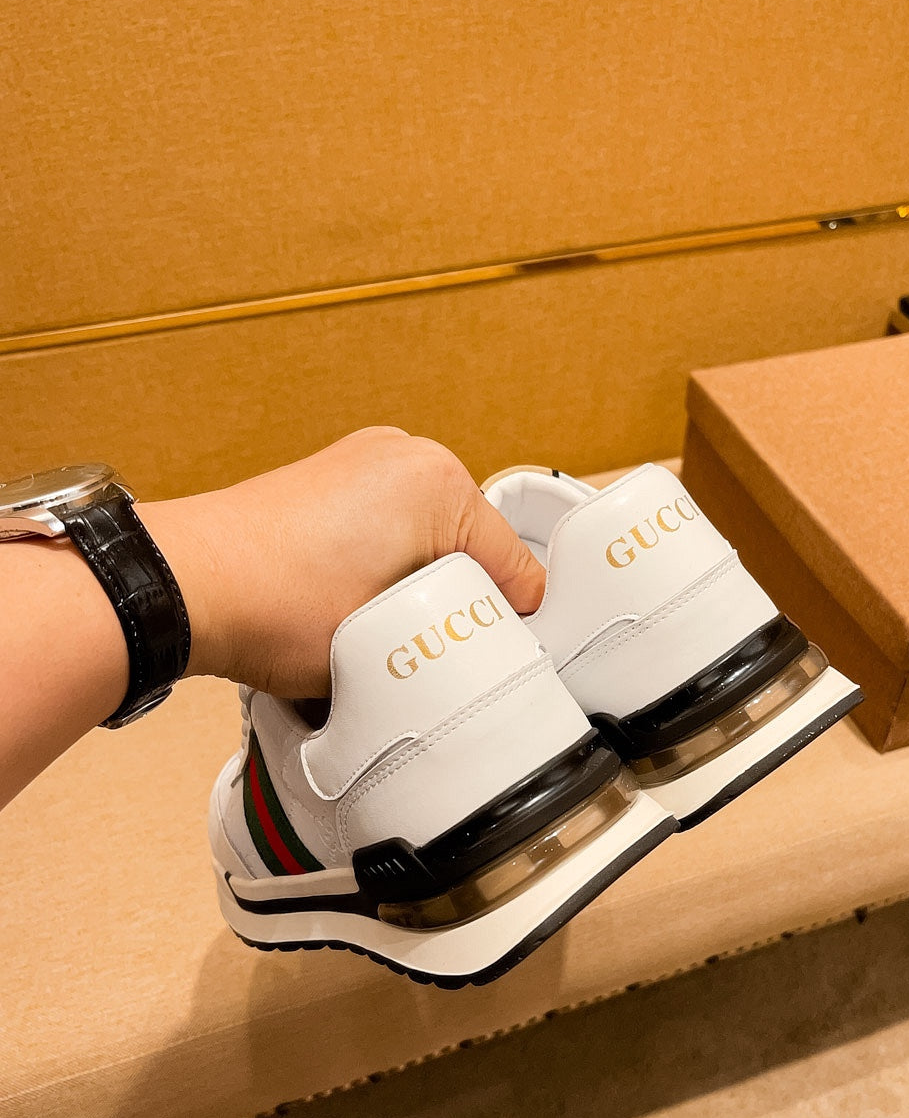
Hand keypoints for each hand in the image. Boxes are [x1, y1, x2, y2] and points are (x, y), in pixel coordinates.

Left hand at [142, 429, 545, 698]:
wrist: (184, 586)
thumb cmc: (273, 606)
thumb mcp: (396, 639)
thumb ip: (460, 634)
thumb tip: (482, 648)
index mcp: (439, 484)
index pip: (515, 566)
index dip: (508, 626)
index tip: (490, 661)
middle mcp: (407, 456)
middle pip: (473, 550)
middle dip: (459, 602)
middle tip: (431, 652)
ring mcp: (365, 462)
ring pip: (430, 542)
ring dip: (420, 588)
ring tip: (385, 632)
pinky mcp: (333, 479)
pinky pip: (390, 529)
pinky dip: (385, 568)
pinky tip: (354, 606)